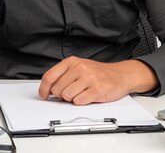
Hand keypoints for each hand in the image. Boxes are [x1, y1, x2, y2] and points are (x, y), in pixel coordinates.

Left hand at [38, 57, 158, 105]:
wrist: (120, 75)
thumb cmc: (98, 73)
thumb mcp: (79, 67)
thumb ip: (64, 75)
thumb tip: (48, 90)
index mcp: (72, 61)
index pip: (49, 76)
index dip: (43, 89)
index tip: (43, 96)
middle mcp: (79, 67)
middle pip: (57, 89)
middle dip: (62, 95)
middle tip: (73, 91)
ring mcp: (88, 78)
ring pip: (67, 97)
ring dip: (72, 99)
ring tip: (82, 93)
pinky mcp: (96, 89)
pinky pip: (78, 102)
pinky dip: (81, 102)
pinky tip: (88, 96)